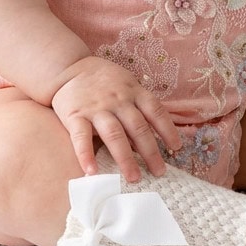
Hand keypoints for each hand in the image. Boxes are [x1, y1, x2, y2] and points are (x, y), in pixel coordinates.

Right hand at [50, 56, 182, 182]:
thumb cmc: (104, 81)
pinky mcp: (75, 116)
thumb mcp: (127, 85)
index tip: (176, 148)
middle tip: (159, 172)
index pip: (155, 111)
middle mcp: (118, 101)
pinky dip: (86, 155)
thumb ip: (140, 106)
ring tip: (134, 178)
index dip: (168, 130)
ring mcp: (96, 108)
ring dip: (125, 158)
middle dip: (150, 152)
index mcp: (133, 92)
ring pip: (114, 135)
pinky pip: (81, 138)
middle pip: (138, 127)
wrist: (69, 68)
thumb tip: (156, 136)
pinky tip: (91, 172)